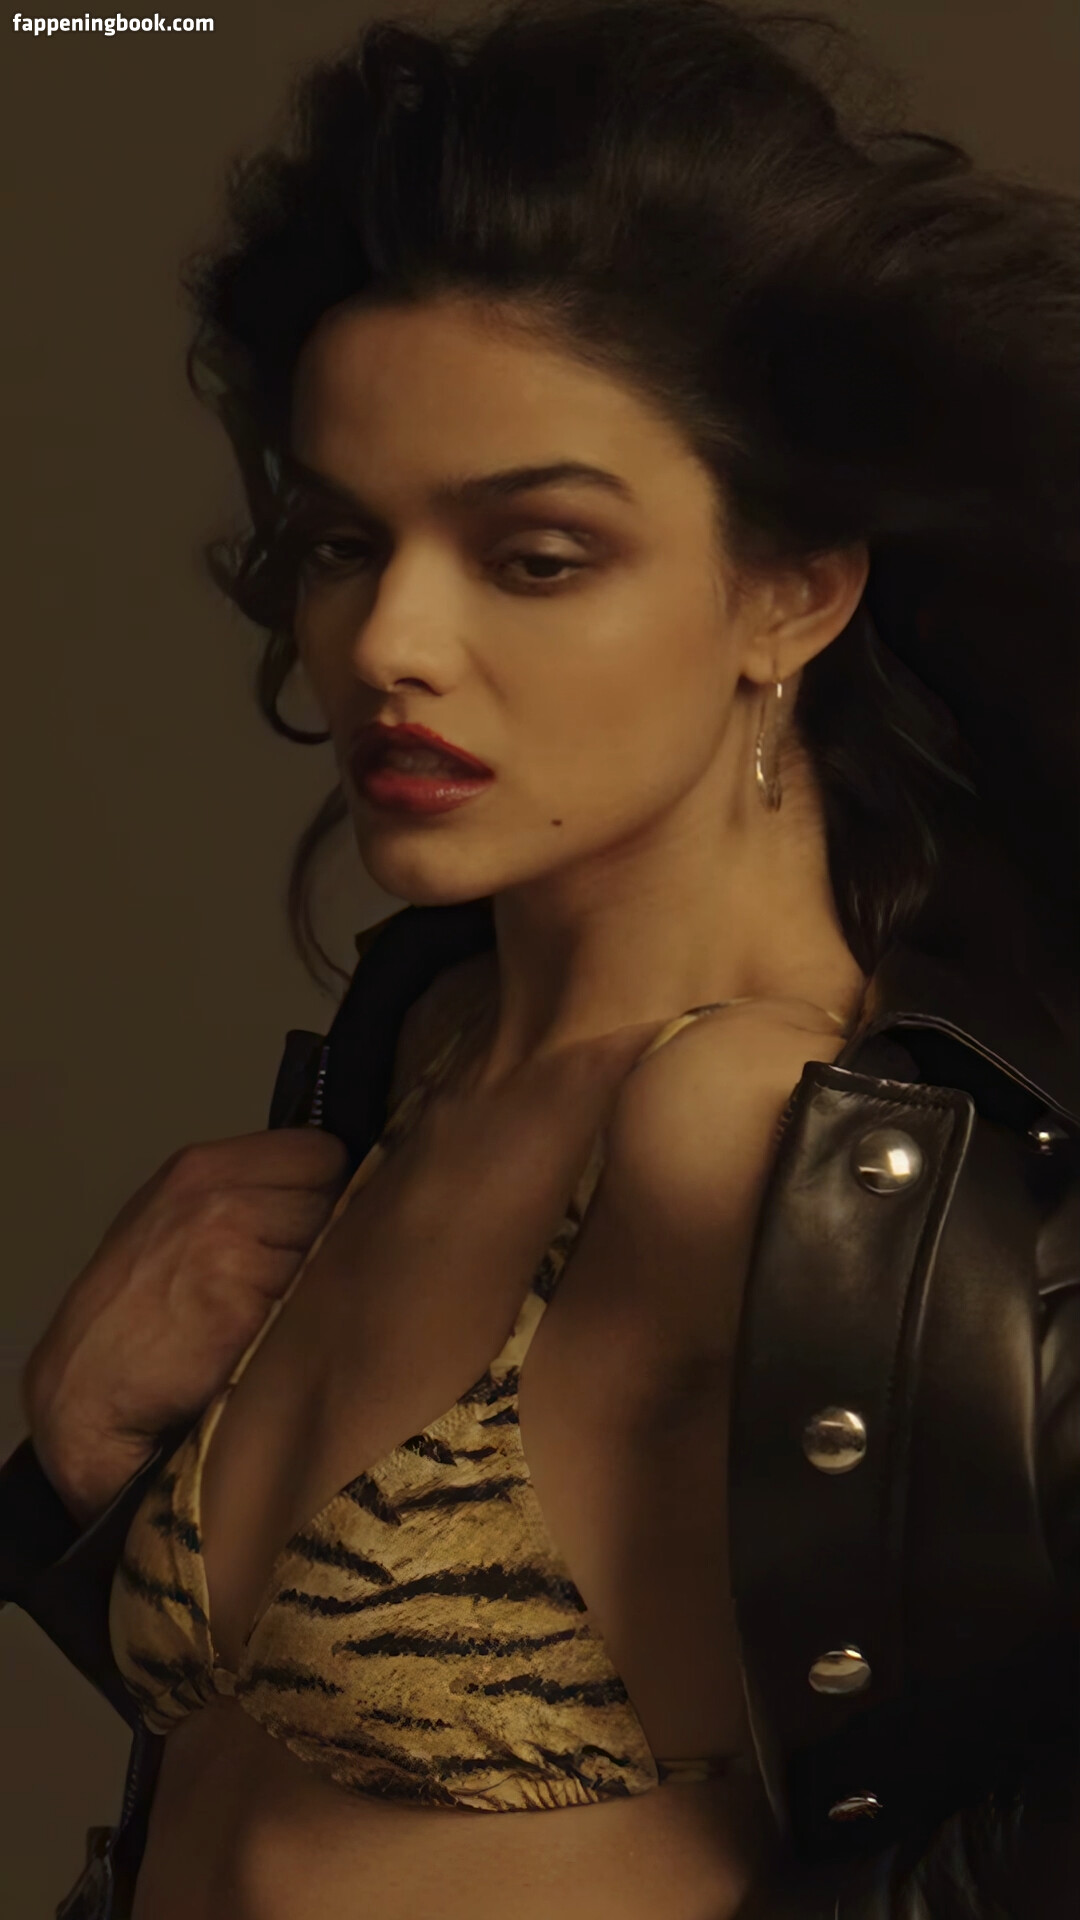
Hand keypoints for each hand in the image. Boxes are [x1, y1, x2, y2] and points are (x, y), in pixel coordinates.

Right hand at [21, 1129, 350, 1525]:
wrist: (86, 1387)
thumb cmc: (135, 1310)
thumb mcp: (178, 1218)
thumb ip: (247, 1192)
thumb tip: (336, 1187)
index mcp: (202, 1167)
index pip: (321, 1151)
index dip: (327, 1191)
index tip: (310, 1225)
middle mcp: (216, 1197)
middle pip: (332, 1197)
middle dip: (325, 1234)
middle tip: (283, 1278)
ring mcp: (229, 1248)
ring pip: (330, 1249)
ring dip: (317, 1280)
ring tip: (269, 1310)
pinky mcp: (242, 1307)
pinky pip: (314, 1300)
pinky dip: (304, 1320)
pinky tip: (267, 1337)